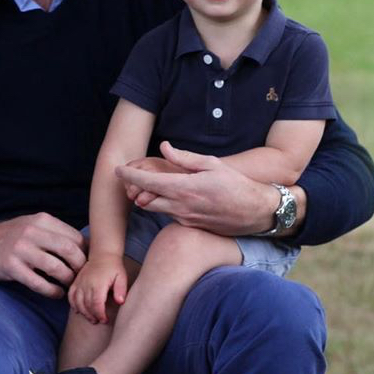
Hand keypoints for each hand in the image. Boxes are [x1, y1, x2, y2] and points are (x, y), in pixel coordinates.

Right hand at [0, 214, 86, 297]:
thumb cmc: (15, 236)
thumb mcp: (34, 226)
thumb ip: (56, 233)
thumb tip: (87, 247)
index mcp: (42, 220)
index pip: (74, 237)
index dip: (86, 253)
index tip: (89, 264)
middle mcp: (32, 232)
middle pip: (69, 250)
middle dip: (80, 267)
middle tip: (82, 277)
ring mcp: (21, 249)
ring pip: (55, 267)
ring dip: (67, 280)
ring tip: (69, 286)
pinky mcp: (12, 266)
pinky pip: (38, 283)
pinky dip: (52, 291)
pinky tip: (57, 294)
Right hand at [69, 252, 128, 324]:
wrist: (103, 254)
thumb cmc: (114, 267)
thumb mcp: (122, 277)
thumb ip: (121, 290)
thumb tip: (120, 302)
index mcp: (98, 283)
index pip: (96, 304)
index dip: (100, 314)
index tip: (105, 320)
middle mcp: (87, 283)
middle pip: (86, 305)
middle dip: (93, 316)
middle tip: (99, 321)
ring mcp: (80, 282)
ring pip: (77, 302)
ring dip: (83, 313)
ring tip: (91, 319)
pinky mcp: (76, 282)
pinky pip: (71, 295)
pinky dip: (73, 304)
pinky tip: (79, 311)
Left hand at [116, 142, 279, 235]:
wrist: (255, 212)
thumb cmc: (236, 184)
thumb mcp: (211, 164)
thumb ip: (184, 158)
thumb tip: (164, 147)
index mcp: (184, 187)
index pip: (147, 182)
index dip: (129, 175)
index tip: (117, 169)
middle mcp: (181, 206)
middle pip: (144, 199)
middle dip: (134, 189)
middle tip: (129, 177)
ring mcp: (185, 219)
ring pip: (155, 208)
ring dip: (147, 197)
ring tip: (145, 185)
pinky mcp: (190, 226)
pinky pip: (169, 214)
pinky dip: (162, 205)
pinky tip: (168, 195)